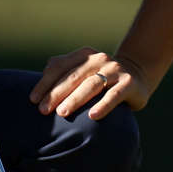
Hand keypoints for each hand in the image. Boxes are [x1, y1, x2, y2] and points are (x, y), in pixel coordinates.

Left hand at [31, 48, 153, 119]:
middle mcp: (99, 59)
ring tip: (62, 112)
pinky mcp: (129, 83)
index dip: (45, 83)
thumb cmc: (102, 78)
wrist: (138, 75)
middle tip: (44, 110)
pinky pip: (114, 95)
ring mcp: (115, 70)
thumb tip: (39, 88)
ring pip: (92, 85)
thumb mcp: (84, 71)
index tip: (33, 100)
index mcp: (84, 55)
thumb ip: (64, 74)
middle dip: (56, 93)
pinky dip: (103, 105)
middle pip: (73, 76)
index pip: (60, 67)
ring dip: (75, 99)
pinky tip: (92, 116)